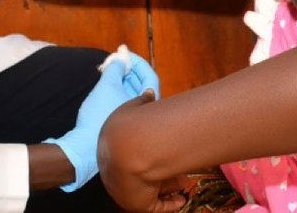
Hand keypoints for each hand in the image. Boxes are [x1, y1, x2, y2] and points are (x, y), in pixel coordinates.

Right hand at [44, 50, 157, 191]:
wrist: (83, 148)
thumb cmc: (99, 115)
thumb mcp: (107, 86)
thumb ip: (115, 68)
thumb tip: (120, 59)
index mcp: (147, 105)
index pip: (150, 78)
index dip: (137, 62)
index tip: (123, 53)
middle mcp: (144, 114)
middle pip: (141, 84)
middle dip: (128, 69)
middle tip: (114, 59)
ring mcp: (133, 121)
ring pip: (131, 93)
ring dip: (120, 78)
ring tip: (107, 69)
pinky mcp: (120, 126)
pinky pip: (123, 102)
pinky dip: (116, 90)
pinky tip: (105, 85)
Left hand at [98, 94, 188, 212]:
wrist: (129, 149)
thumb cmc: (129, 127)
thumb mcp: (132, 108)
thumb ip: (140, 102)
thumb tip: (149, 94)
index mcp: (111, 152)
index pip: (127, 156)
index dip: (143, 152)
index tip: (158, 147)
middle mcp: (117, 176)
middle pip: (139, 176)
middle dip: (157, 171)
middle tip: (174, 166)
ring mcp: (128, 192)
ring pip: (150, 190)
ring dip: (168, 186)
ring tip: (185, 180)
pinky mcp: (140, 204)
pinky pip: (157, 206)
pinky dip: (170, 204)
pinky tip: (181, 199)